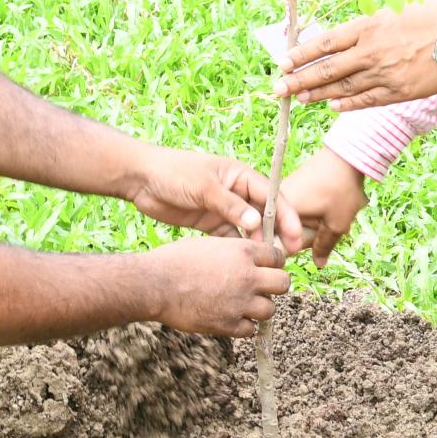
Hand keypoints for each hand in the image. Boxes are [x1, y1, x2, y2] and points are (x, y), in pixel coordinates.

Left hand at [122, 146, 302, 253]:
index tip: (295, 236)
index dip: (286, 216)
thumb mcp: (204, 186)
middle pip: (265, 214)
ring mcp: (225, 209)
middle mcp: (237, 192)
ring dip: (259, 244)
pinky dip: (240, 249)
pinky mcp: (211, 223)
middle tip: (288, 256)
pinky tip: (247, 264)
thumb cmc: (173, 173)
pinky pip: (232, 238)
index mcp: (240, 176)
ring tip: (270, 264)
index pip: (271, 196)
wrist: (141, 180)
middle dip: (278, 234)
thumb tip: (256, 224)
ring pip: (250, 229)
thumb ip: (229, 205)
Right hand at [153, 234, 289, 337]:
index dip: (273, 263)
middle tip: (261, 289)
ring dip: (259, 307)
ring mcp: (240, 302)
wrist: (155, 285)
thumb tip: (249, 260)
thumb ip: (233, 252)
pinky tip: (230, 318)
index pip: (278, 257)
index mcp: (242, 252)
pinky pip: (251, 329)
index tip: (265, 268)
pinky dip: (244, 325)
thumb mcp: (209, 245)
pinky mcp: (228, 324)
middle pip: (283, 283)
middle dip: (274, 286)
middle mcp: (247, 276)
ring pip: (270, 309)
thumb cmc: (175, 260)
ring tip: (243, 305)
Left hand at [280, 0, 436, 110]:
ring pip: (342, 88)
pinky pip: (366, 101)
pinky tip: (331, 107)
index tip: (284, 62)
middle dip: (299, 79)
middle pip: (327, 68)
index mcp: (368, 26)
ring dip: (317, 94)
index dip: (302, 54)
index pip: (326, 42)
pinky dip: (346, 104)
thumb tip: (345, 39)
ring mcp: (384, 73)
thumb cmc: (433, 16)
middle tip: (278, 88)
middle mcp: (371, 51)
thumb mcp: (395, 12)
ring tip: (298, 98)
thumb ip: (369, 27)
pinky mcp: (399, 91)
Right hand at [281, 150, 366, 265]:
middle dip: (307, 235)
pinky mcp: (290, 188)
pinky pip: (297, 210)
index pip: (276, 243)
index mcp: (279, 211)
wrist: (347, 154)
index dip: (294, 249)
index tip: (312, 244)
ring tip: (332, 214)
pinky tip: (329, 207)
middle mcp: (274, 202)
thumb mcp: (336, 224)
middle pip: (284, 234)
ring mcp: (281, 194)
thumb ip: (323, 247)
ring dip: (312, 224)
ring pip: (293, 222)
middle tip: (327, 225)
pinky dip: (312, 213)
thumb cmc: (341, 188)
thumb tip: (318, 264)